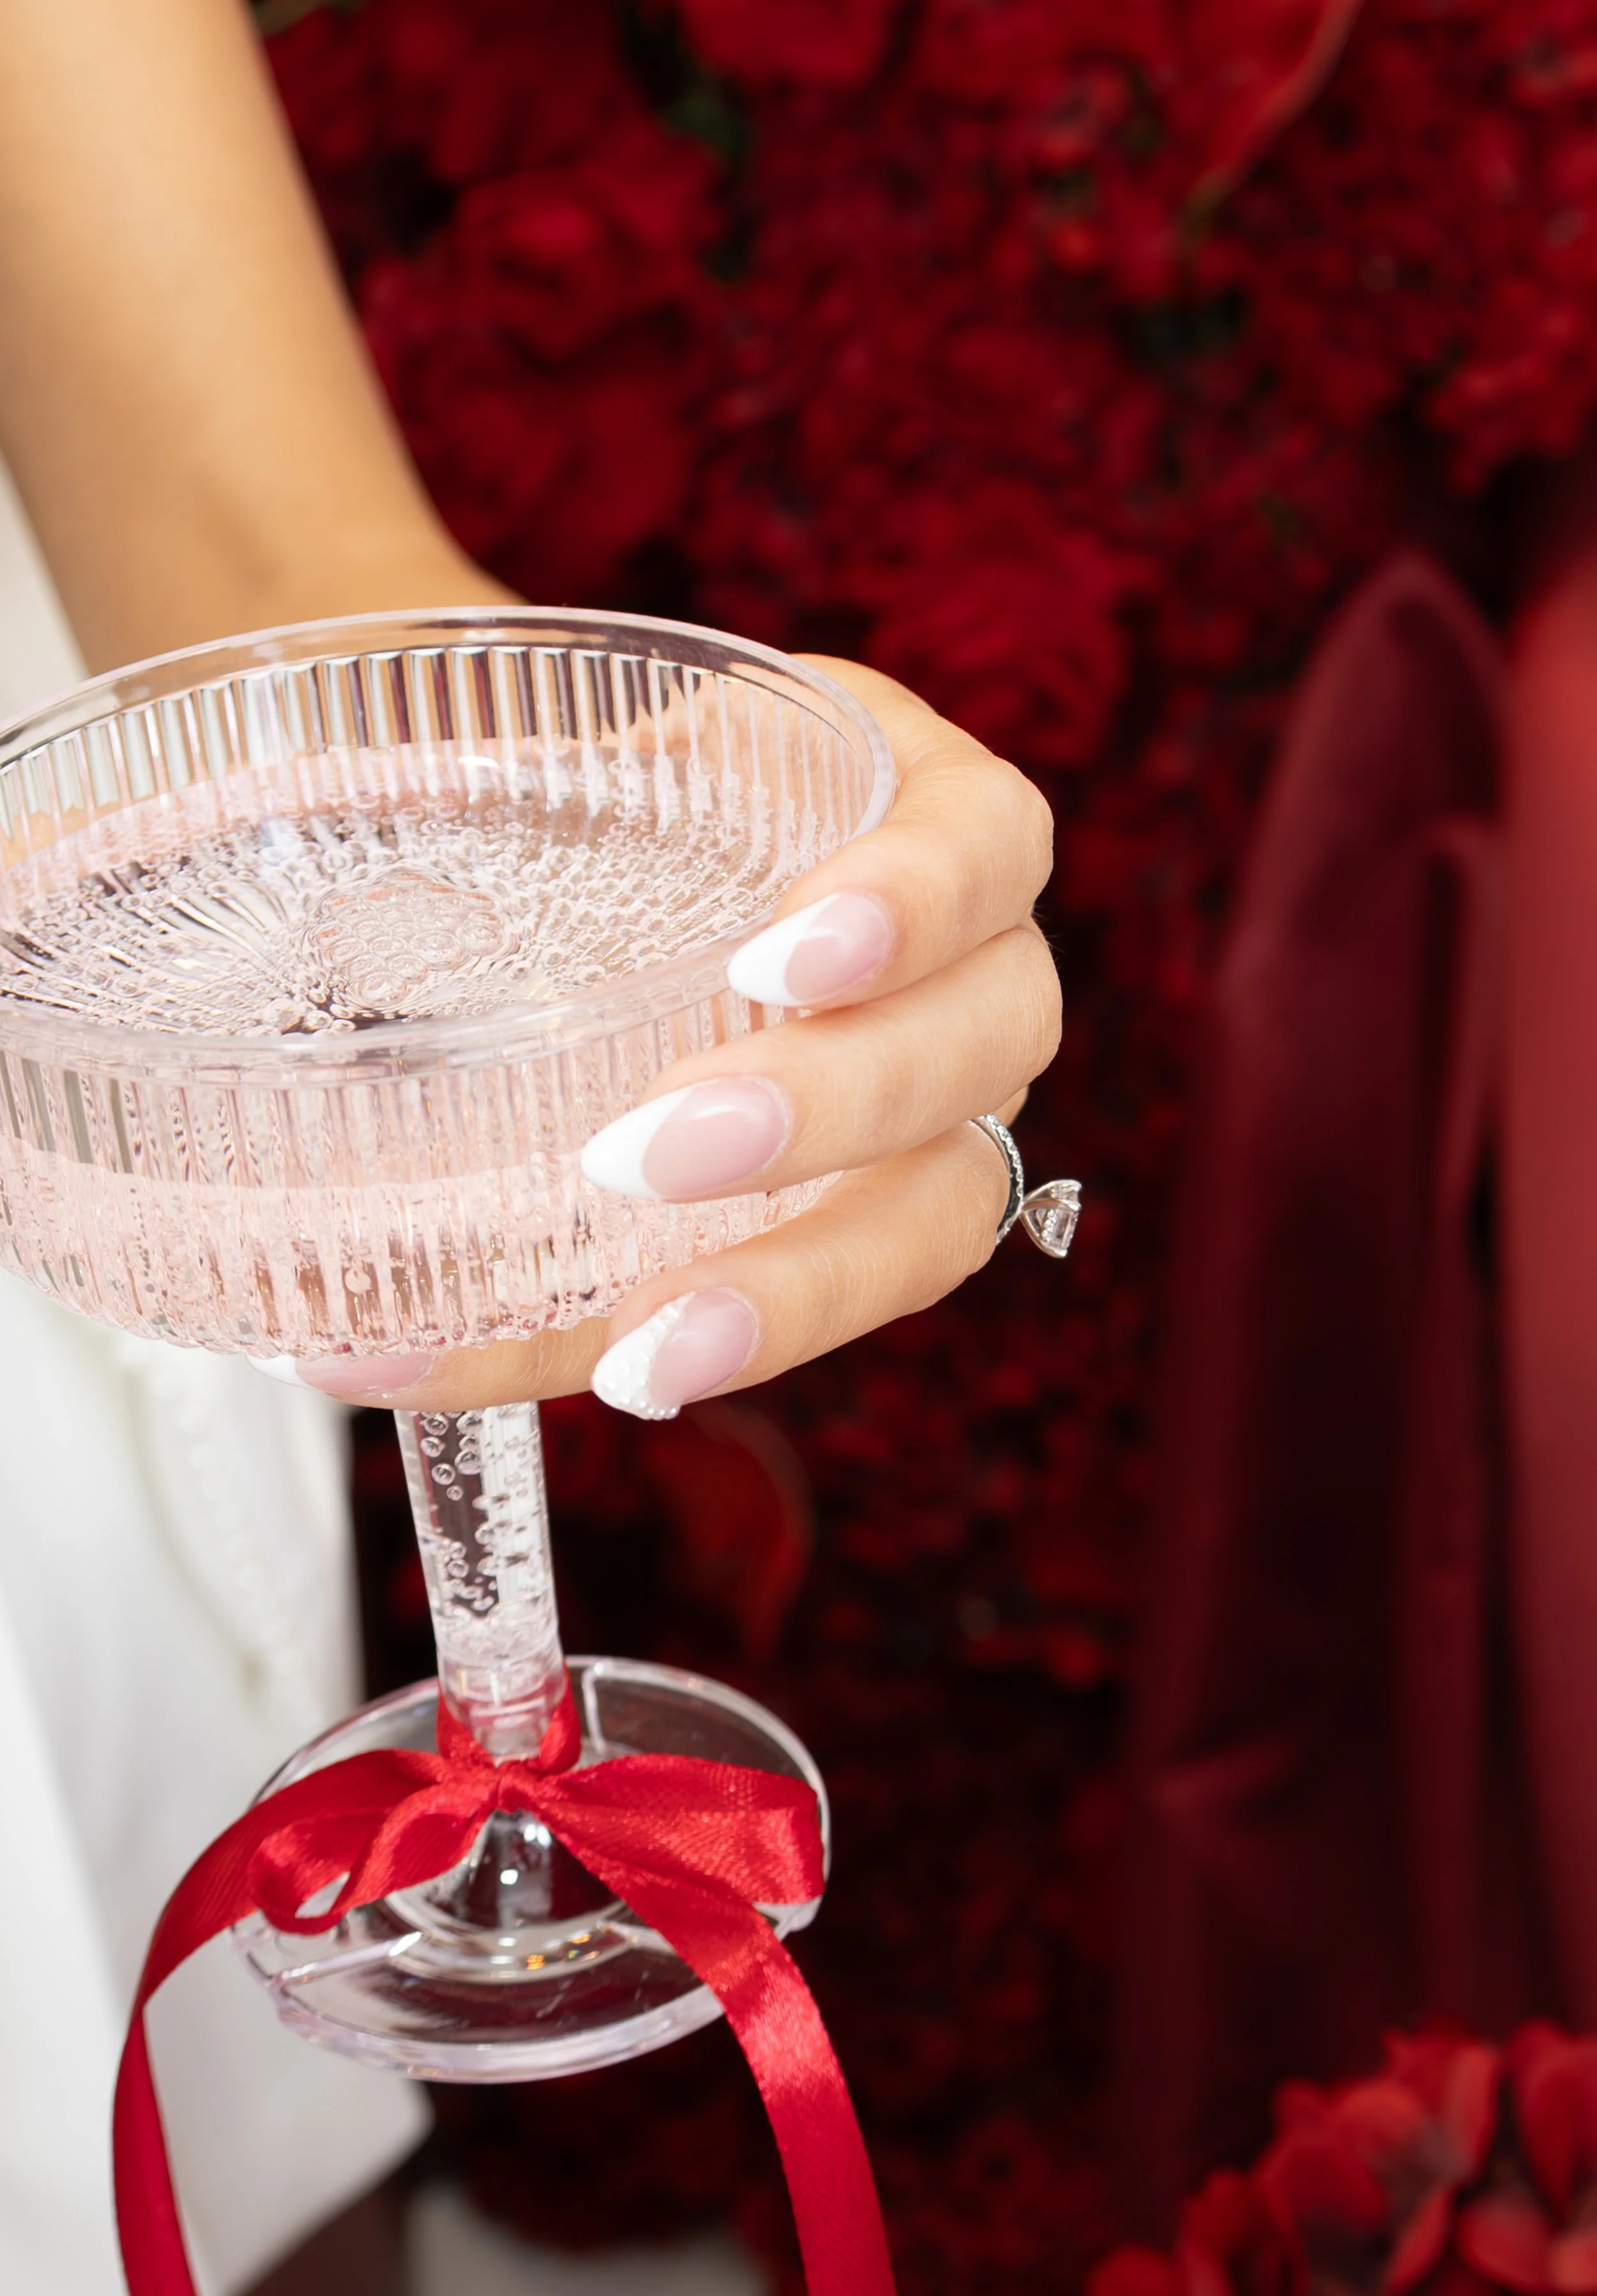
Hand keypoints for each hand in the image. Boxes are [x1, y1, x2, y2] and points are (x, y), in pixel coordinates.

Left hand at [294, 659, 1061, 1415]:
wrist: (611, 859)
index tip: (771, 962)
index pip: (985, 847)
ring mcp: (937, 1111)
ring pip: (938, 1215)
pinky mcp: (864, 1224)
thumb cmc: (626, 799)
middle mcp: (966, 971)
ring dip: (789, 1292)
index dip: (908, 908)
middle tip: (643, 1156)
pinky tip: (545, 1372)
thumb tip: (217, 827)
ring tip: (634, 1359)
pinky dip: (673, 1340)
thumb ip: (501, 787)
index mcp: (920, 811)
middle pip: (984, 1048)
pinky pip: (804, 1304)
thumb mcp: (590, 755)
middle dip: (827, 1112)